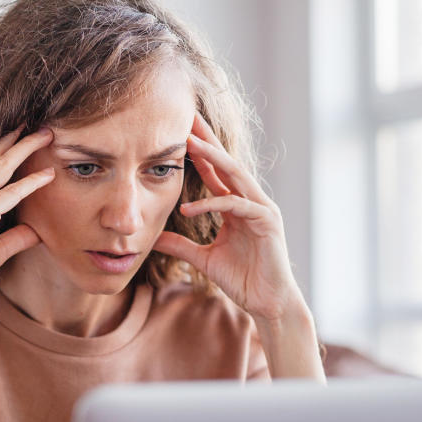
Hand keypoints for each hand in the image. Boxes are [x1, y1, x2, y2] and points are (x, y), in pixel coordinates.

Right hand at [0, 127, 54, 323]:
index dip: (4, 147)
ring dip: (25, 148)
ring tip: (47, 134)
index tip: (23, 133)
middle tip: (41, 124)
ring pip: (0, 168)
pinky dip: (30, 183)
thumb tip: (37, 230)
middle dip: (17, 138)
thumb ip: (14, 238)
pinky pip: (9, 194)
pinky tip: (48, 173)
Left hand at [153, 113, 303, 322]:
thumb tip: (154, 239)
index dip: (199, 151)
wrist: (267, 303)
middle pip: (227, 163)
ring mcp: (261, 209)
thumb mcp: (203, 259)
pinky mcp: (267, 222)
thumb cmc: (242, 280)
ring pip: (235, 175)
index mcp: (237, 206)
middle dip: (207, 140)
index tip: (179, 131)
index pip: (216, 171)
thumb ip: (180, 246)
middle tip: (187, 118)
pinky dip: (213, 204)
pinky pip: (237, 205)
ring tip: (189, 144)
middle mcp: (251, 201)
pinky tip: (190, 208)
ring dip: (213, 158)